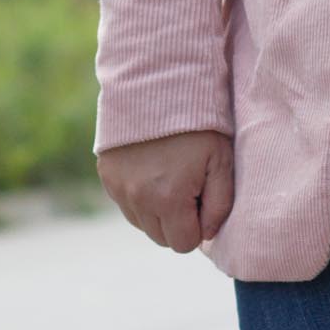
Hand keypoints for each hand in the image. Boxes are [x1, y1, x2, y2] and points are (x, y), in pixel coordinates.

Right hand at [97, 129, 234, 253]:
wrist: (158, 85)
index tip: (202, 199)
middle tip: (188, 188)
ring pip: (142, 224)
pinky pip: (126, 205)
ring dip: (157, 212)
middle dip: (177, 223)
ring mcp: (118, 188)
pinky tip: (152, 172)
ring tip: (170, 178)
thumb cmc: (199, 125)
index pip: (184, 244)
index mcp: (168, 199)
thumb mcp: (221, 163)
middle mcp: (138, 199)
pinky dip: (140, 198)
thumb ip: (220, 206)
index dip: (198, 226)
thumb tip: (207, 234)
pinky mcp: (107, 176)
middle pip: (161, 238)